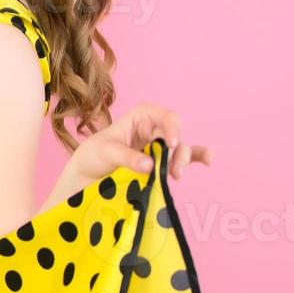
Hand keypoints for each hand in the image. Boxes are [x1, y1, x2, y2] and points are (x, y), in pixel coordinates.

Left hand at [53, 102, 212, 200]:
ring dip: (184, 161)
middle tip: (173, 170)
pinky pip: (184, 158)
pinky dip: (198, 158)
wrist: (85, 177)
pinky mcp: (161, 164)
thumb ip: (127, 157)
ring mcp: (159, 148)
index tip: (171, 143)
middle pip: (175, 135)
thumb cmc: (93, 156)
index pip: (162, 115)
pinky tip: (208, 161)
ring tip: (176, 175)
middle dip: (178, 151)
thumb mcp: (105, 152)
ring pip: (181, 149)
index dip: (171, 126)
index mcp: (139, 118)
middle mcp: (153, 130)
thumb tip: (151, 165)